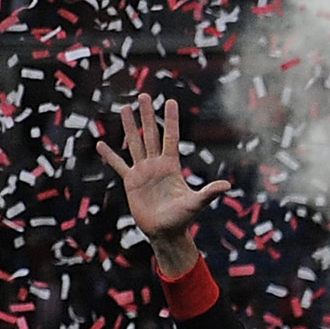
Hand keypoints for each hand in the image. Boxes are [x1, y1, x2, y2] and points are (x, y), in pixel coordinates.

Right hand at [101, 96, 231, 273]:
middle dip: (148, 116)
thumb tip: (228, 186)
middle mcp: (157, 165)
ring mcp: (143, 171)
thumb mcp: (196, 203)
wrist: (165, 232)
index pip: (171, 137)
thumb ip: (209, 193)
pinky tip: (101, 144)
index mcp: (172, 166)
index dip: (170, 120)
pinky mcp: (131, 181)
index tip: (170, 102)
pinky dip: (110, 155)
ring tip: (125, 108)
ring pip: (135, 143)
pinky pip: (118, 165)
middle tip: (144, 96)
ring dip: (130, 126)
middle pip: (152, 134)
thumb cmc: (182, 219)